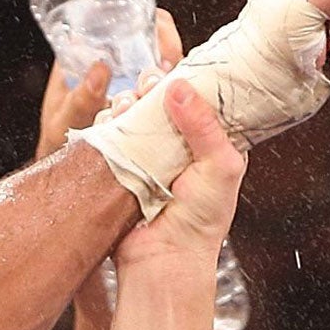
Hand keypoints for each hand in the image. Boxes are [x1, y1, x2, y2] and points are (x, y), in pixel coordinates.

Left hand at [35, 0, 181, 160]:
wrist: (66, 160)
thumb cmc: (60, 134)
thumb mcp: (64, 117)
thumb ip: (79, 99)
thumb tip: (100, 70)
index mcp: (87, 46)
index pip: (108, 2)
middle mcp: (113, 53)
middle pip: (146, 20)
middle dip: (161, 22)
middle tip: (162, 41)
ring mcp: (132, 69)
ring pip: (163, 45)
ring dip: (170, 50)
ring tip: (164, 71)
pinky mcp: (146, 89)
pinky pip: (168, 73)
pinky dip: (175, 75)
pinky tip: (172, 87)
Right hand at [118, 79, 243, 267]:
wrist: (163, 260)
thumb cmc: (201, 222)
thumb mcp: (221, 167)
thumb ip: (204, 125)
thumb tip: (178, 87)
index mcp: (209, 142)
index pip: (198, 98)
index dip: (186, 79)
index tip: (175, 69)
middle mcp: (176, 146)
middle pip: (160, 100)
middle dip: (151, 86)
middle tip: (148, 86)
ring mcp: (145, 155)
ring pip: (132, 113)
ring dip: (126, 103)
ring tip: (127, 107)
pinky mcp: (119, 167)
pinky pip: (109, 135)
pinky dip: (107, 124)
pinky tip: (112, 122)